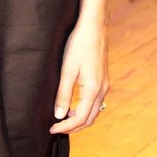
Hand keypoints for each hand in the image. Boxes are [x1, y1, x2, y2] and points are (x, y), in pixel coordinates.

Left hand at [51, 18, 108, 132]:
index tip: (52, 129)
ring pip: (94, 111)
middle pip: (90, 118)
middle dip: (74, 127)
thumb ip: (63, 94)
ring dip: (79, 119)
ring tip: (63, 119)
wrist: (94, 27)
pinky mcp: (102, 79)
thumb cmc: (79, 45)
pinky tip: (73, 105)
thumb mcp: (67, 70)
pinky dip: (84, 109)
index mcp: (93, 89)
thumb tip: (59, 115)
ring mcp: (104, 84)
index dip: (66, 127)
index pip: (80, 118)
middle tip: (56, 128)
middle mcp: (102, 89)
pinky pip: (96, 102)